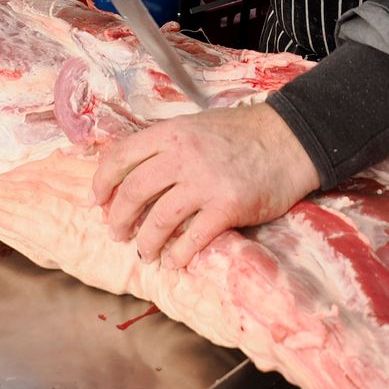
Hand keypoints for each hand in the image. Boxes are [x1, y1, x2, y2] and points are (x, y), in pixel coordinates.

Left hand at [92, 104, 320, 268]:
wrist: (290, 139)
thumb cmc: (243, 133)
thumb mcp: (197, 126)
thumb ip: (168, 145)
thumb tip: (135, 171)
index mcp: (172, 133)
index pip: (122, 157)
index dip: (103, 182)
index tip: (98, 201)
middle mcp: (183, 156)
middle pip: (134, 191)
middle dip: (119, 218)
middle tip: (117, 233)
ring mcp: (205, 182)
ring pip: (159, 219)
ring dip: (146, 242)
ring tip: (144, 253)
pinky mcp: (228, 206)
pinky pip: (193, 237)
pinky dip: (178, 254)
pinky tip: (174, 262)